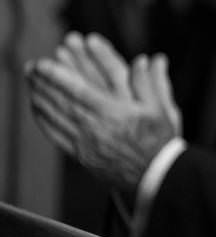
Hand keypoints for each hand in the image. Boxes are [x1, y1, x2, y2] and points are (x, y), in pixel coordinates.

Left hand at [26, 45, 180, 188]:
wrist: (155, 176)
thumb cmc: (160, 141)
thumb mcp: (164, 110)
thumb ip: (152, 83)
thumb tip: (148, 60)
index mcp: (115, 113)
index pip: (79, 90)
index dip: (59, 75)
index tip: (45, 62)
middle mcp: (96, 127)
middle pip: (62, 101)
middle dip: (44, 83)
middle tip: (32, 68)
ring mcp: (86, 142)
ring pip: (56, 117)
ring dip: (40, 98)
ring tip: (31, 83)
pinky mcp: (81, 154)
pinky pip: (55, 135)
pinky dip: (43, 120)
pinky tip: (38, 109)